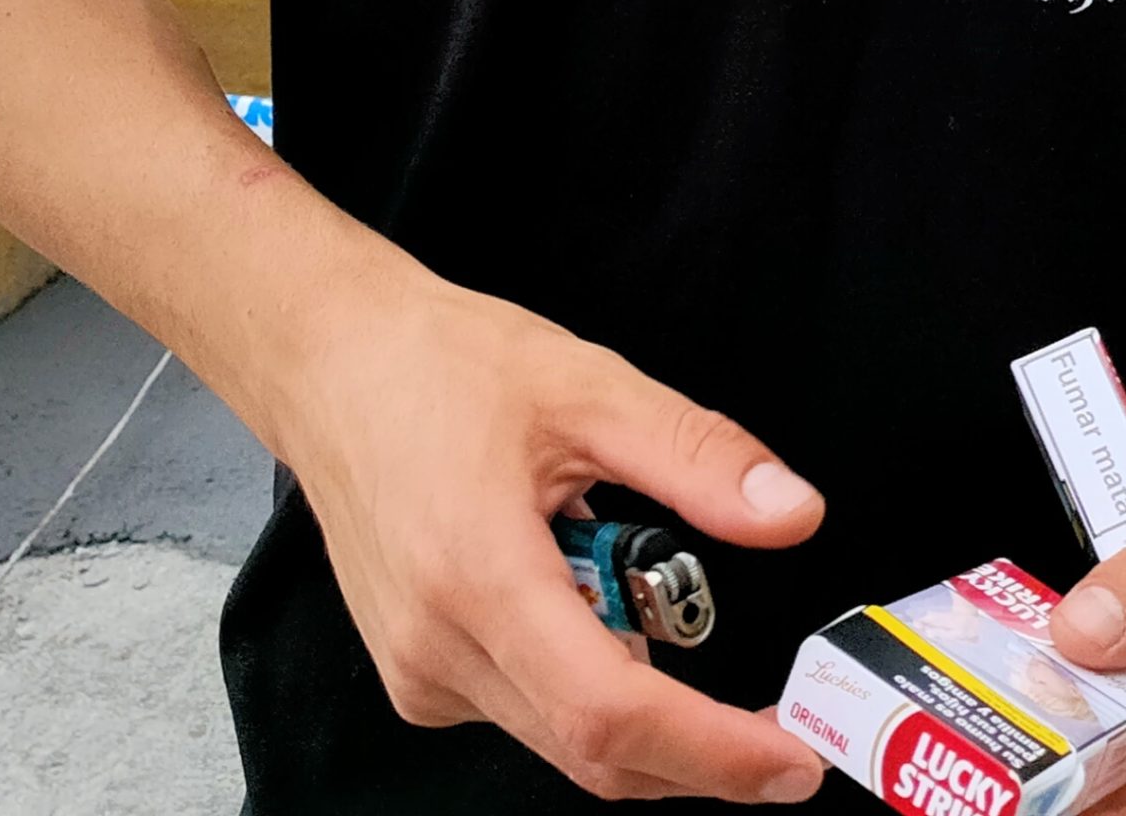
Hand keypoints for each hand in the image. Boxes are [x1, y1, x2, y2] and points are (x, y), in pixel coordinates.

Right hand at [276, 266, 829, 802]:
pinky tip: (589, 600)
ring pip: (564, 740)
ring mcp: (420, 670)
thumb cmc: (441, 367)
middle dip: (701, 755)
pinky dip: (588, 684)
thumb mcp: (591, 387)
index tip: (790, 760)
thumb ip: (699, 456)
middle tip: (782, 727)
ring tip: (649, 587)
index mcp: (479, 576)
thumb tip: (791, 513)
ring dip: (643, 709)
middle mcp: (439, 646)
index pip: (610, 712)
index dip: (711, 752)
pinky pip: (529, 712)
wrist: (334, 365)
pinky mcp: (418, 675)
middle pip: (595, 751)